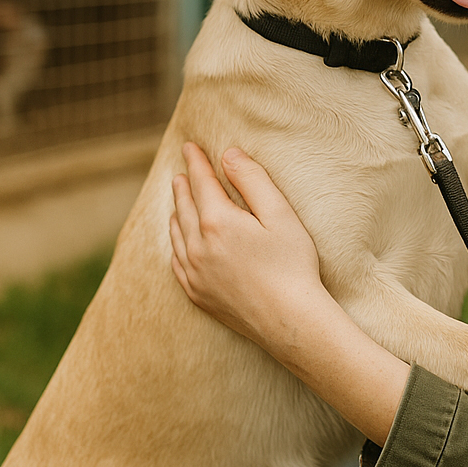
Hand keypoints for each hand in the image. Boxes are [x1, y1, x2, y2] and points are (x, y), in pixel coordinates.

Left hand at [170, 141, 325, 345]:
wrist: (290, 320)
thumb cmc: (292, 264)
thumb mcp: (280, 213)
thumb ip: (252, 180)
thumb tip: (228, 155)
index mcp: (217, 222)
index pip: (201, 182)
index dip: (196, 162)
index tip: (190, 146)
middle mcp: (197, 247)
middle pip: (184, 206)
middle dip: (183, 184)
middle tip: (182, 169)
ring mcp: (194, 274)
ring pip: (176, 234)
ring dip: (176, 211)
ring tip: (178, 198)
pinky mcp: (198, 295)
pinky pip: (176, 261)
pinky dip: (175, 242)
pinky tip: (180, 239)